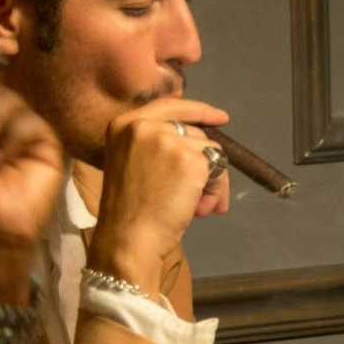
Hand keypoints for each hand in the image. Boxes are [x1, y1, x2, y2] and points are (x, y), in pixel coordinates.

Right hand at [90, 94, 237, 286]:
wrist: (128, 237)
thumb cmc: (129, 211)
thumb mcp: (132, 164)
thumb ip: (157, 147)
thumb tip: (201, 147)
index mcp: (123, 124)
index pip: (169, 105)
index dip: (198, 111)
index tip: (220, 117)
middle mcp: (144, 125)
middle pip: (194, 132)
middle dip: (206, 162)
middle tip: (206, 196)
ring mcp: (168, 140)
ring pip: (210, 150)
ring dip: (214, 181)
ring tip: (201, 207)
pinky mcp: (190, 159)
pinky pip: (219, 167)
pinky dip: (218, 189)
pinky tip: (202, 209)